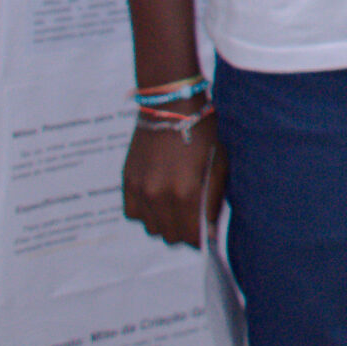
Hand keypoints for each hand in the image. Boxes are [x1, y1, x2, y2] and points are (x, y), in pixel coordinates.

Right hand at [121, 113, 225, 247]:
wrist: (170, 105)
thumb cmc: (202, 131)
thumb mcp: (219, 164)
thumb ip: (214, 199)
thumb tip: (209, 229)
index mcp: (186, 191)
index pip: (190, 235)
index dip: (199, 239)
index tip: (204, 235)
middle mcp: (160, 195)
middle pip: (170, 236)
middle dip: (184, 232)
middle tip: (192, 219)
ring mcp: (141, 189)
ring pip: (152, 228)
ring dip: (165, 223)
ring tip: (176, 206)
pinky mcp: (127, 182)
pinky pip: (133, 214)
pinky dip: (145, 212)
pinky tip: (157, 198)